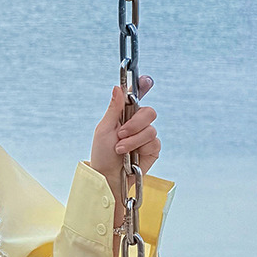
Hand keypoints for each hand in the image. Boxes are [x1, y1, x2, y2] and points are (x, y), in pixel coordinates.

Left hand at [88, 75, 160, 192]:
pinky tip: (132, 156)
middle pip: (149, 111)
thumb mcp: (104, 129)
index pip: (136, 96)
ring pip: (151, 128)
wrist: (108, 176)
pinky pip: (154, 142)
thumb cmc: (102, 154)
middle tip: (121, 134)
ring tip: (120, 150)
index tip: (145, 81)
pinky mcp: (152, 149)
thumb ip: (113, 109)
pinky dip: (141, 148)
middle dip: (135, 123)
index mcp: (124, 115)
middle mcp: (137, 124)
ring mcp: (146, 136)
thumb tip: (117, 87)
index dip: (142, 86)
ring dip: (133, 140)